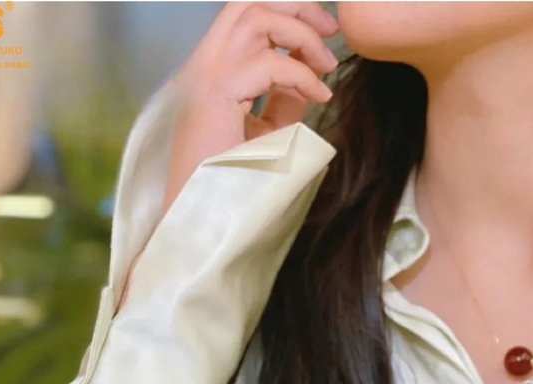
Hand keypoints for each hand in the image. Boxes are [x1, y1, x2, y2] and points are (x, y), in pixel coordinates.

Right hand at [164, 2, 339, 207]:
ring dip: (299, 31)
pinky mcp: (214, 96)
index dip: (289, 15)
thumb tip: (311, 74)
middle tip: (332, 29)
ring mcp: (205, 77)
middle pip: (248, 2)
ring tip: (327, 63)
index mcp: (213, 71)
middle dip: (296, 5)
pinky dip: (301, 74)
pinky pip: (267, 64)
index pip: (246, 16)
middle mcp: (204, 66)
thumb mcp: (268, 132)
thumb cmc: (231, 181)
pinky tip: (321, 94)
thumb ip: (285, 99)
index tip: (324, 39)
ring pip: (253, 15)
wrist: (200, 214)